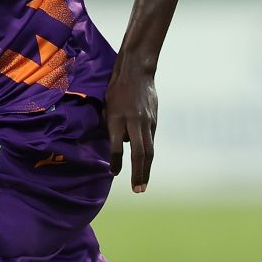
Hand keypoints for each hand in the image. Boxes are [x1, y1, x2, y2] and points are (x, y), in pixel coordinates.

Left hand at [104, 61, 157, 192]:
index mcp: (118, 117)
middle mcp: (134, 121)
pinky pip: (150, 141)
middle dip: (139, 173)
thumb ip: (111, 127)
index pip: (116, 144)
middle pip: (139, 152)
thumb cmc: (116, 89)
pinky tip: (144, 167)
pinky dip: (146, 155)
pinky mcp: (154, 120)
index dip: (115, 160)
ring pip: (148, 150)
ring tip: (142, 185)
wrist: (137, 71)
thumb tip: (119, 145)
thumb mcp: (107, 107)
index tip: (113, 173)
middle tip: (137, 190)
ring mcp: (147, 121)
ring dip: (146, 170)